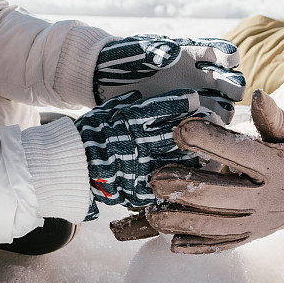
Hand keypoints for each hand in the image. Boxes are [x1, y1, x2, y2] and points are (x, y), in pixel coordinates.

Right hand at [75, 89, 213, 220]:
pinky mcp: (138, 190)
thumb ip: (124, 103)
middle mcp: (138, 143)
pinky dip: (180, 184)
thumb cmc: (85, 136)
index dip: (183, 104)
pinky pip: (165, 187)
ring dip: (195, 158)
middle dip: (198, 130)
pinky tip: (192, 181)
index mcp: (130, 121)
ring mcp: (139, 168)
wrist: (67, 168)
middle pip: (177, 135)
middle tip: (216, 125)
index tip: (197, 101)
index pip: (163, 109)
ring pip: (177, 162)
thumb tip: (140, 92)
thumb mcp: (103, 113)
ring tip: (212, 154)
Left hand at [94, 35, 244, 123]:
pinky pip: (201, 125)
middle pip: (227, 81)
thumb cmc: (121, 61)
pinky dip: (206, 129)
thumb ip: (153, 52)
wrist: (103, 84)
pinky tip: (204, 134)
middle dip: (233, 85)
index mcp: (191, 54)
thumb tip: (172, 54)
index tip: (230, 61)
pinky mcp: (183, 119)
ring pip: (220, 106)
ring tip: (220, 117)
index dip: (227, 55)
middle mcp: (197, 77)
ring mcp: (192, 98)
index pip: (218, 51)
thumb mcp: (135, 53)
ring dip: (223, 111)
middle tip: (234, 92)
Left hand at [143, 91, 283, 252]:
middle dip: (185, 188)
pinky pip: (223, 245)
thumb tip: (258, 95)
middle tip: (155, 180)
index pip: (240, 153)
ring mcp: (258, 222)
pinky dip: (198, 247)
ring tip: (153, 214)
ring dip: (182, 221)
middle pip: (221, 195)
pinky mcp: (251, 237)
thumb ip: (274, 115)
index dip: (208, 140)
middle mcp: (267, 197)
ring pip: (216, 226)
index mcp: (276, 166)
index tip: (179, 130)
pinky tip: (173, 244)